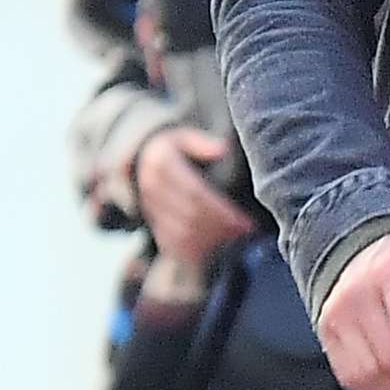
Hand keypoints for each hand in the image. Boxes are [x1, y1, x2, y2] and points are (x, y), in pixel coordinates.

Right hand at [134, 126, 257, 271]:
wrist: (143, 162)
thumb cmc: (174, 149)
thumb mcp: (184, 137)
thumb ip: (202, 142)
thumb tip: (222, 149)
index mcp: (160, 165)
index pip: (196, 194)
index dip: (222, 211)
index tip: (245, 220)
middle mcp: (151, 189)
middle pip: (190, 217)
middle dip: (221, 228)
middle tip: (246, 232)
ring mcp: (149, 210)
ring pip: (181, 235)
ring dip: (210, 242)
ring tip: (236, 240)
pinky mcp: (152, 225)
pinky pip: (172, 245)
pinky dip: (195, 252)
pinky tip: (217, 250)